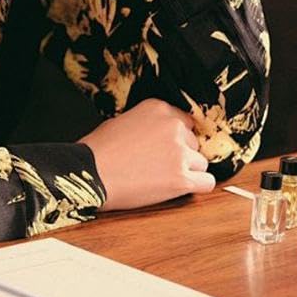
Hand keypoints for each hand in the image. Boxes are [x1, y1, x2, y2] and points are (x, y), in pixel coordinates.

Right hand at [82, 98, 214, 210]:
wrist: (89, 173)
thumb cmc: (98, 150)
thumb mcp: (122, 121)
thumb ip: (149, 124)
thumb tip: (161, 136)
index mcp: (157, 108)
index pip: (185, 123)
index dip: (175, 138)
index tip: (164, 148)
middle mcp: (172, 127)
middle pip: (194, 144)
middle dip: (181, 155)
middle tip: (159, 165)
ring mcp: (179, 153)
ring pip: (201, 164)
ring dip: (187, 171)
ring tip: (162, 177)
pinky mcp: (182, 178)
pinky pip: (206, 183)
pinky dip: (196, 186)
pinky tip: (179, 187)